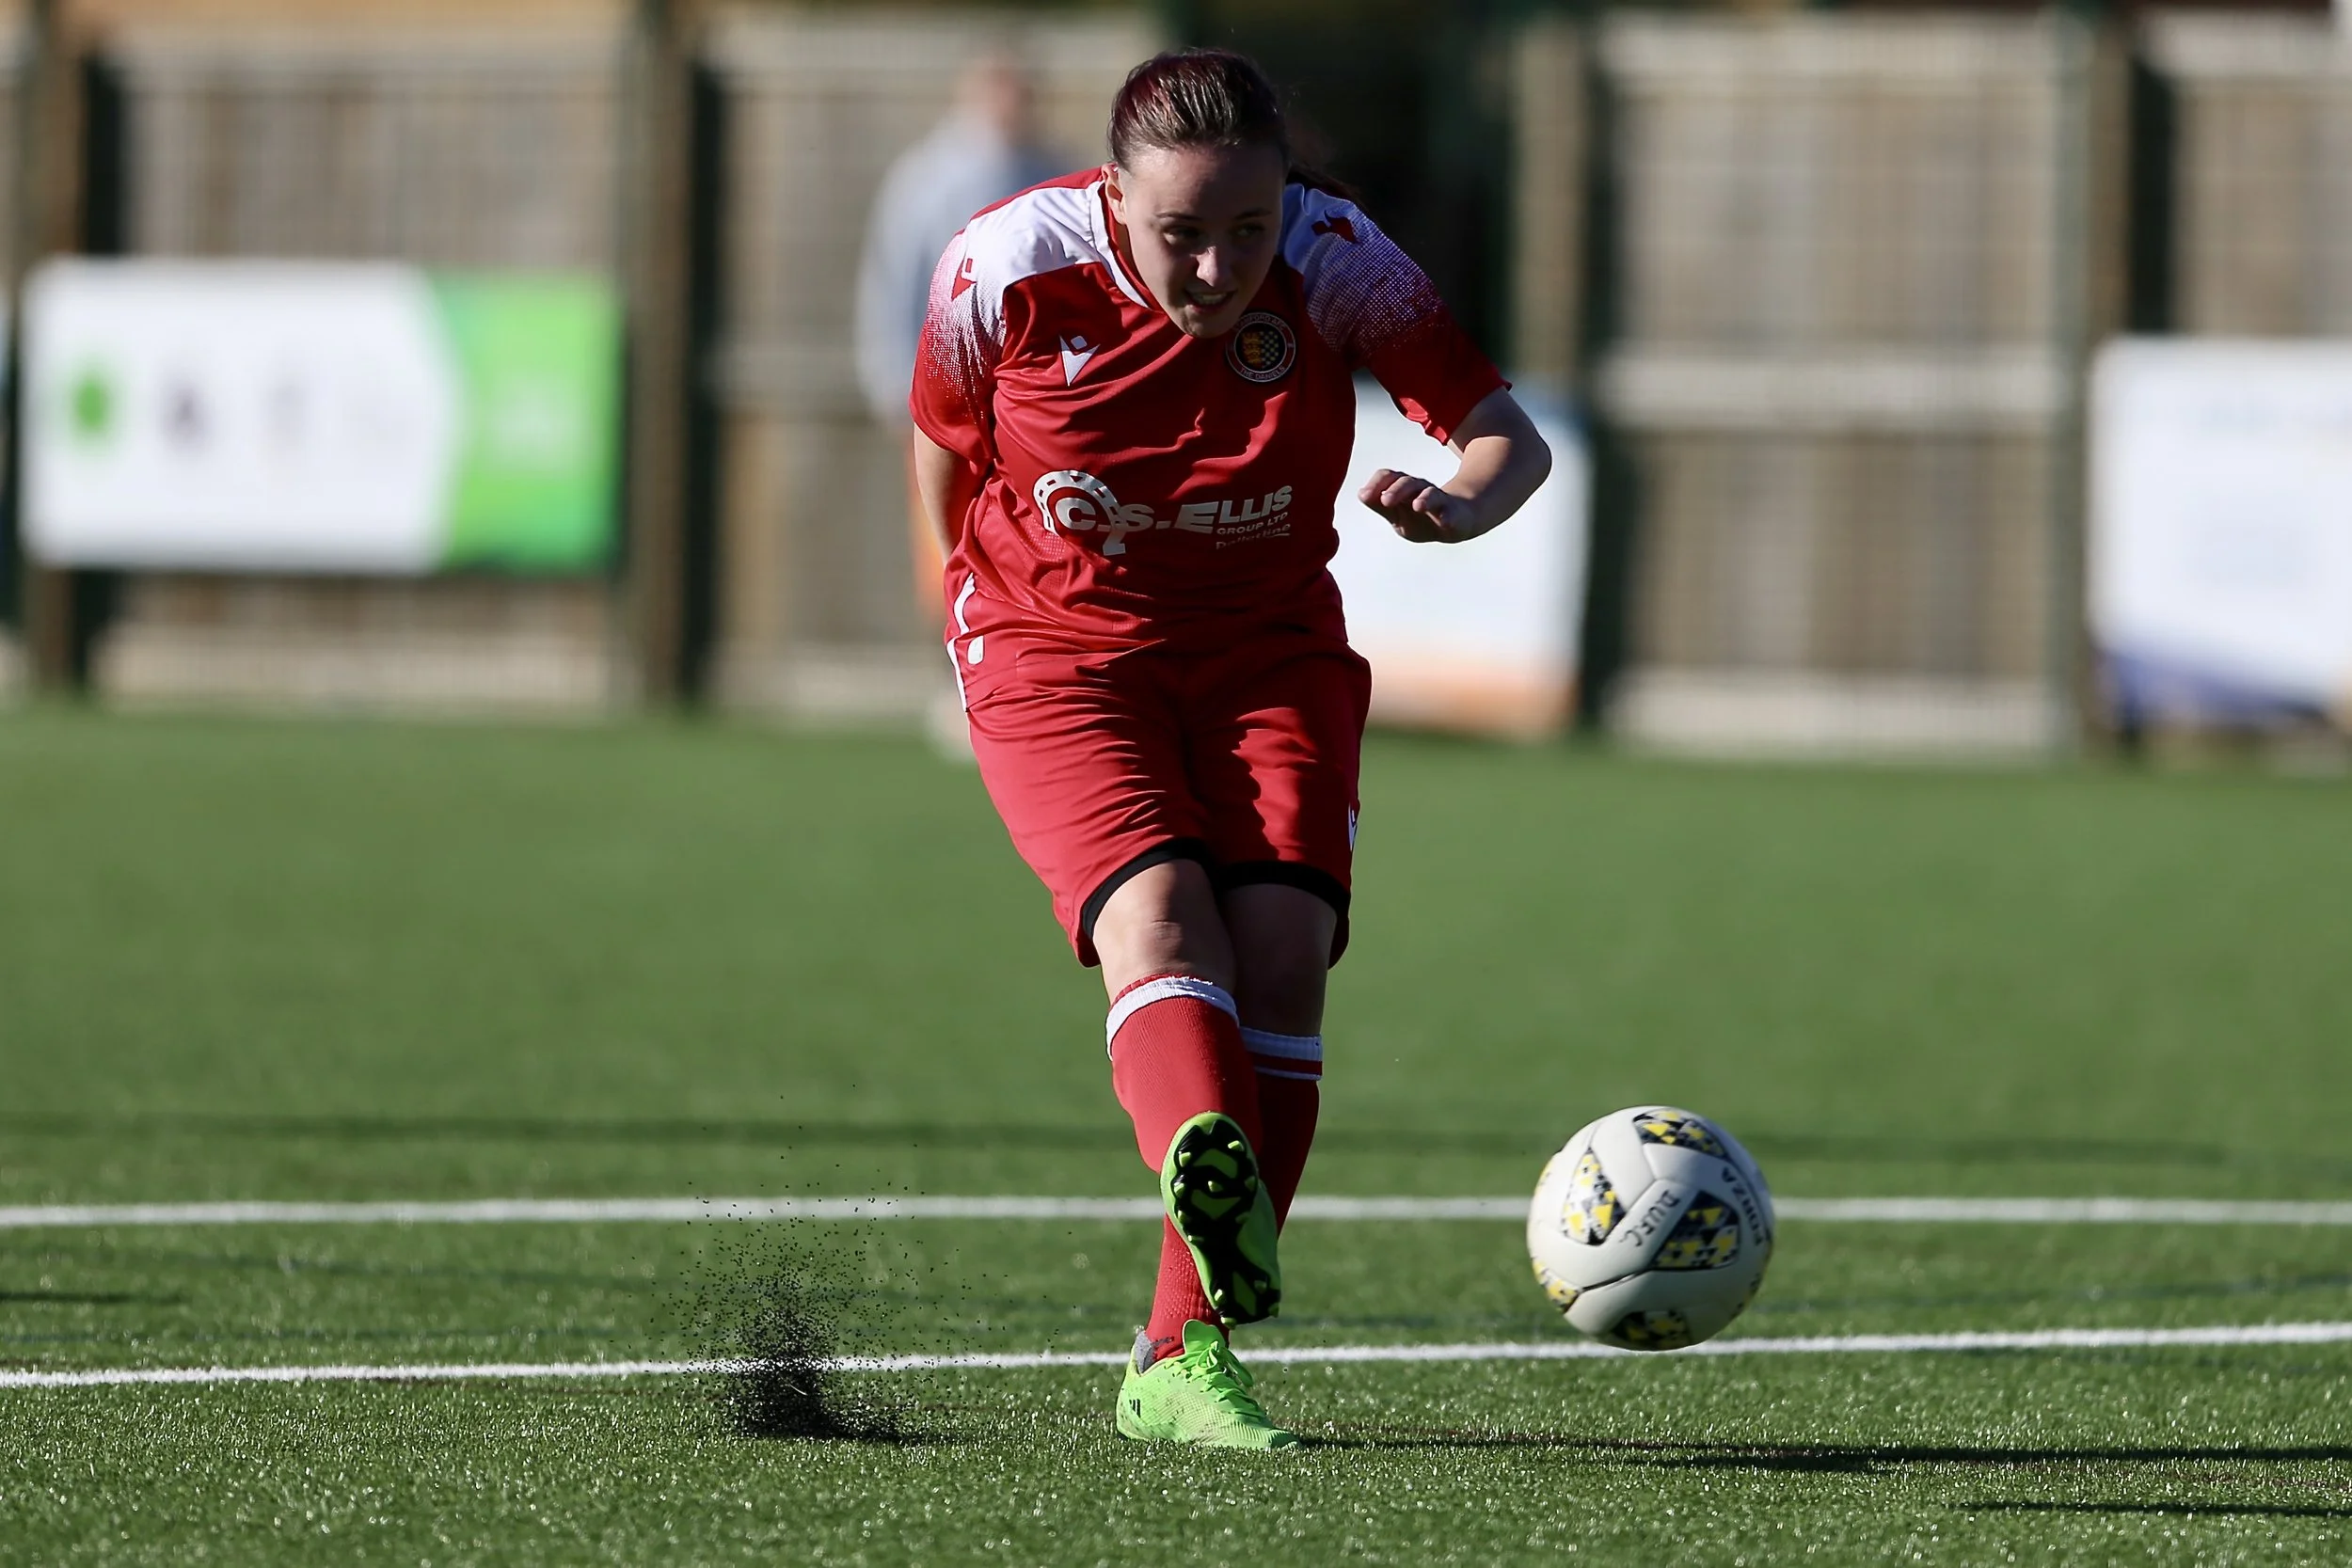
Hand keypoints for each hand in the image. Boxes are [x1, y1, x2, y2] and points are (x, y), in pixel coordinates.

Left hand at [1357, 469, 1475, 542]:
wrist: (1455, 522)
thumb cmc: (1421, 519)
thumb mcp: (1397, 516)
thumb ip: (1380, 507)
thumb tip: (1362, 494)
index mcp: (1404, 489)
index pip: (1389, 477)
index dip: (1376, 484)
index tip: (1365, 496)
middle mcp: (1420, 489)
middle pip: (1408, 483)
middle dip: (1396, 490)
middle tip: (1386, 501)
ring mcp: (1439, 500)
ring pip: (1431, 494)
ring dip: (1424, 499)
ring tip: (1417, 506)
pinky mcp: (1453, 514)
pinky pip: (1451, 514)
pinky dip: (1448, 517)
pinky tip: (1445, 521)